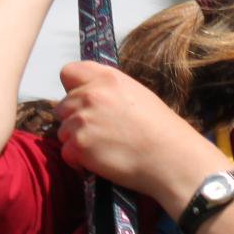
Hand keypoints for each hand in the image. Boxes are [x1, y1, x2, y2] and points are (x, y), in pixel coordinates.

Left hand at [54, 61, 225, 214]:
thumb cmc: (160, 129)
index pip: (69, 72)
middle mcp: (91, 95)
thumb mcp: (136, 93)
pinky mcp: (79, 145)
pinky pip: (66, 152)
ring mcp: (82, 120)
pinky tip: (98, 161)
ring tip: (102, 148)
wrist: (171, 158)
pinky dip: (78, 160)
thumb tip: (87, 93)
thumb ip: (107, 88)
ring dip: (76, 141)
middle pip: (62, 106)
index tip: (83, 101)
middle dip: (75, 119)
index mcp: (107, 78)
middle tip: (98, 132)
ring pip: (63, 130)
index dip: (73, 88)